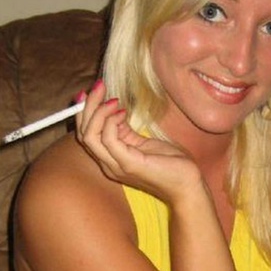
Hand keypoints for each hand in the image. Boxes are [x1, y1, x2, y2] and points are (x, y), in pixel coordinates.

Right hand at [74, 81, 201, 203]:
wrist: (187, 185)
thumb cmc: (169, 164)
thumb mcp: (142, 142)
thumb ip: (124, 130)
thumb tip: (113, 110)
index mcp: (110, 159)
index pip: (85, 134)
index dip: (84, 110)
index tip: (94, 90)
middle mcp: (108, 164)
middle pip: (84, 133)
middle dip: (88, 105)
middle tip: (99, 85)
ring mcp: (116, 166)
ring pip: (90, 136)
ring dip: (98, 111)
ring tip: (113, 99)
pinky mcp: (129, 164)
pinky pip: (108, 139)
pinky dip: (111, 121)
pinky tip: (123, 112)